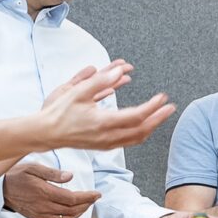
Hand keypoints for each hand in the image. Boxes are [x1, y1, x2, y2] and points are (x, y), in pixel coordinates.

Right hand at [2, 162, 101, 217]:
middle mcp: (43, 206)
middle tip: (94, 198)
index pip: (72, 199)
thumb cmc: (17, 175)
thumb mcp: (33, 167)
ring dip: (80, 212)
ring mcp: (40, 215)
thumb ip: (53, 173)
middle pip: (72, 210)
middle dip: (87, 204)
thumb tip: (70, 176)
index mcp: (44, 192)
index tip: (97, 194)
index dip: (87, 197)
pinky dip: (69, 217)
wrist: (0, 189)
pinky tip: (73, 210)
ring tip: (87, 204)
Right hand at [41, 61, 174, 151]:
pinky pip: (128, 141)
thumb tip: (120, 71)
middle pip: (142, 130)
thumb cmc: (60, 111)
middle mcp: (108, 136)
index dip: (153, 107)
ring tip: (161, 115)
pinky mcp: (104, 146)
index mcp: (103, 122)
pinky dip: (140, 133)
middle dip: (159, 118)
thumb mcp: (78, 91)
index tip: (162, 97)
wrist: (46, 133)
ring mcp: (106, 144)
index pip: (137, 116)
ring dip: (151, 127)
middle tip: (170, 107)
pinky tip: (144, 125)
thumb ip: (100, 81)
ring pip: (137, 138)